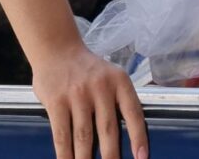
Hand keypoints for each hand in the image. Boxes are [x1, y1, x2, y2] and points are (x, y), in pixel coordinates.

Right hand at [32, 45, 148, 158]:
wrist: (57, 49)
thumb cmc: (88, 69)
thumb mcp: (111, 75)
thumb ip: (119, 99)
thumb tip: (131, 134)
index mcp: (119, 81)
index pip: (133, 113)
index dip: (138, 138)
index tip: (142, 158)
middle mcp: (100, 87)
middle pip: (108, 130)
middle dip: (111, 156)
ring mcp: (77, 95)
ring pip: (84, 136)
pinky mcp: (56, 102)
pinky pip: (62, 135)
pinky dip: (65, 154)